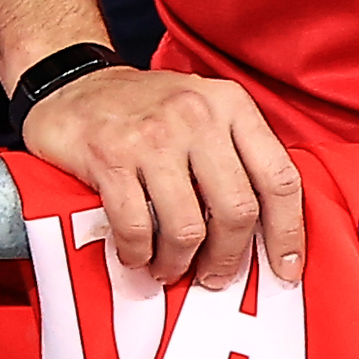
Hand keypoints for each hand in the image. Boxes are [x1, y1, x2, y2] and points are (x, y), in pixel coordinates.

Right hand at [20, 62, 303, 293]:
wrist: (70, 83)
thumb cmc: (145, 109)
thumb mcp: (203, 111)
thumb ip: (237, 156)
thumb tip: (268, 233)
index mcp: (230, 104)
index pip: (279, 178)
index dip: (288, 233)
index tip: (285, 269)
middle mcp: (195, 114)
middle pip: (237, 210)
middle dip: (228, 257)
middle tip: (215, 275)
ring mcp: (150, 135)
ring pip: (187, 226)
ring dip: (179, 261)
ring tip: (169, 268)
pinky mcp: (108, 155)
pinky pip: (135, 225)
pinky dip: (137, 252)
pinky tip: (136, 254)